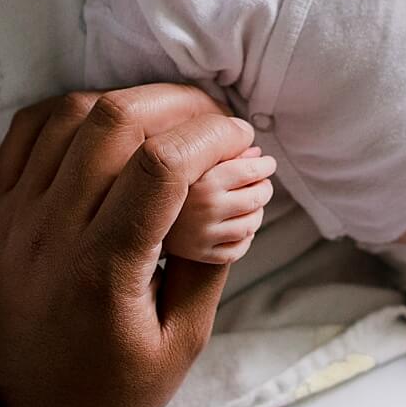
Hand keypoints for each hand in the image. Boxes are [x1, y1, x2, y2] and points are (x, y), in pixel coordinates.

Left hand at [0, 86, 255, 406]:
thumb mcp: (181, 344)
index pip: (160, 167)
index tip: (241, 141)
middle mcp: (53, 231)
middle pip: (113, 121)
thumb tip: (241, 187)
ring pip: (68, 114)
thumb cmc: (109, 394)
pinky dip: (69, 110)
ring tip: (168, 117)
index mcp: (105, 270)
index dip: (210, 137)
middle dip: (177, 104)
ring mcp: (18, 216)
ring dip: (127, 99)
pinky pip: (26, 132)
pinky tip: (107, 121)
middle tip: (212, 120)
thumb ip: (211, 261)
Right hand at [164, 145, 276, 262]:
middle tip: (262, 183)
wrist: (137, 216)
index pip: (251, 171)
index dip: (265, 165)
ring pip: (251, 224)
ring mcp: (205, 235)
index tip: (268, 163)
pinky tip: (238, 226)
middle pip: (256, 198)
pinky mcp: (203, 254)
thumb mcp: (191, 160)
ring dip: (257, 212)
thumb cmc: (166, 182)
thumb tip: (256, 152)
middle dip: (264, 188)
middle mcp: (206, 210)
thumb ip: (222, 152)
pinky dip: (245, 237)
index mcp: (205, 182)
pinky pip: (238, 248)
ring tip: (251, 204)